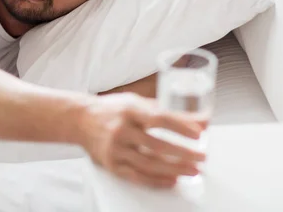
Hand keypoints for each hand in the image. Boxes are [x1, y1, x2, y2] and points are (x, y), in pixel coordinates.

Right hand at [79, 93, 205, 188]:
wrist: (80, 119)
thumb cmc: (113, 109)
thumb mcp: (137, 103)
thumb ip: (167, 112)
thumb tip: (201, 120)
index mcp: (129, 109)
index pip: (158, 118)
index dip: (180, 126)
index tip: (199, 133)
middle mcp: (121, 129)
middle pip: (156, 144)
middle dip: (183, 153)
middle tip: (202, 157)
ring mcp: (115, 148)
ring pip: (149, 163)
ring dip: (175, 169)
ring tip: (193, 170)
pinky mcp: (111, 164)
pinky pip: (137, 176)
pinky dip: (157, 180)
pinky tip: (172, 180)